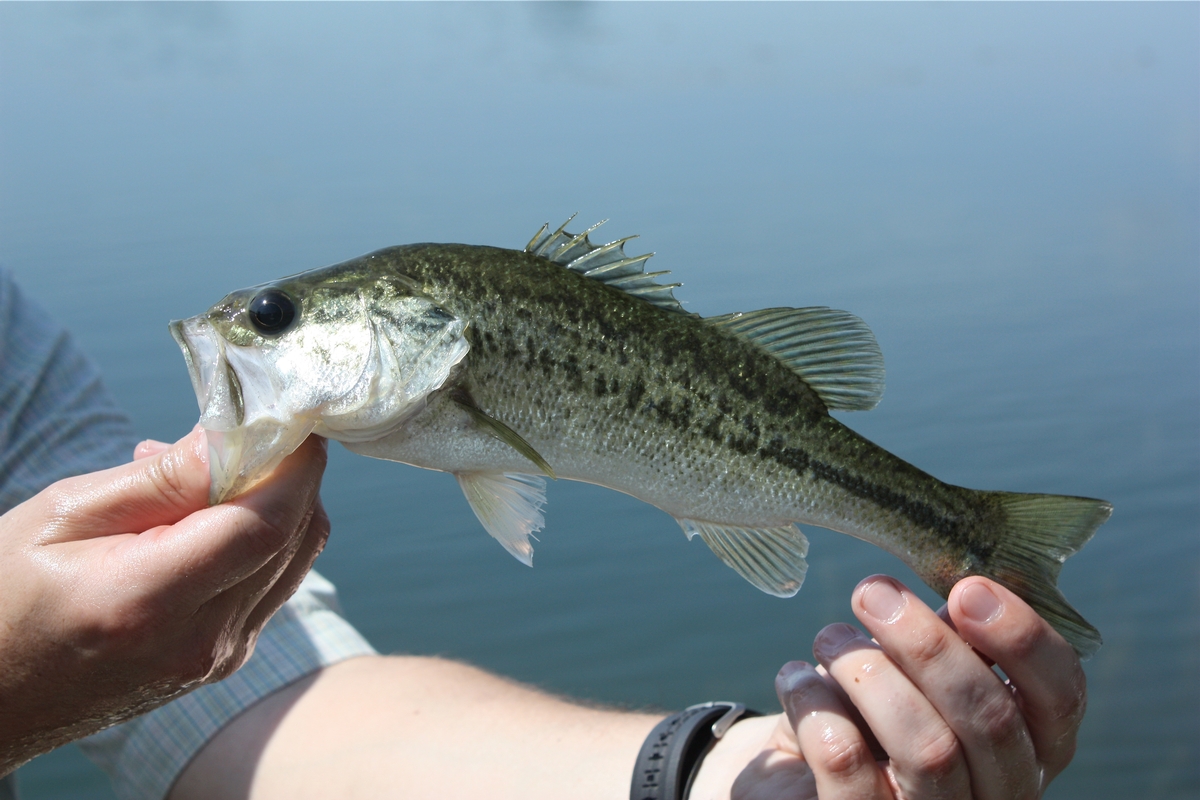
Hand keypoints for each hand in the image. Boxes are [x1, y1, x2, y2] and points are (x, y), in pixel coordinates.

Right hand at [0, 429, 329, 774]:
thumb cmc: (6, 598)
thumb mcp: (64, 516)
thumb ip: (163, 479)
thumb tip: (239, 433)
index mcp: (149, 603)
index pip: (266, 525)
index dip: (294, 465)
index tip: (290, 416)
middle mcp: (200, 641)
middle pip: (294, 537)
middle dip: (288, 472)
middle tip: (242, 431)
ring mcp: (220, 658)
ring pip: (296, 557)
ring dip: (275, 501)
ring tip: (203, 475)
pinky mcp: (226, 659)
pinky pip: (273, 581)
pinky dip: (258, 536)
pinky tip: (202, 517)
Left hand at [693, 575, 1085, 799]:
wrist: (796, 777)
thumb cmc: (869, 711)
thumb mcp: (916, 671)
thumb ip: (951, 639)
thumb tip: (962, 589)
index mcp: (1030, 745)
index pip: (1061, 698)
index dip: (1024, 640)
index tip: (966, 588)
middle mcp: (1000, 795)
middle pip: (991, 720)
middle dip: (929, 645)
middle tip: (872, 592)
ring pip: (930, 749)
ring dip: (871, 673)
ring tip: (829, 639)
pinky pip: (849, 767)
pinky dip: (817, 705)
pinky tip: (795, 677)